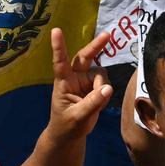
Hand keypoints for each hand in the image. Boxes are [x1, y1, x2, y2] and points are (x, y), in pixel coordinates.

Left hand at [45, 27, 111, 144]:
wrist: (70, 135)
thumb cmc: (67, 125)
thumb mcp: (78, 117)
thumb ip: (92, 103)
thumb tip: (108, 88)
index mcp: (63, 82)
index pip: (60, 62)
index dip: (58, 47)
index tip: (56, 30)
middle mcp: (74, 77)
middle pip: (85, 57)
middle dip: (96, 46)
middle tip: (108, 34)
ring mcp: (84, 81)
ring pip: (100, 74)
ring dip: (102, 85)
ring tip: (98, 103)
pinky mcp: (93, 88)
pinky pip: (105, 84)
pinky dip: (105, 92)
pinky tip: (100, 104)